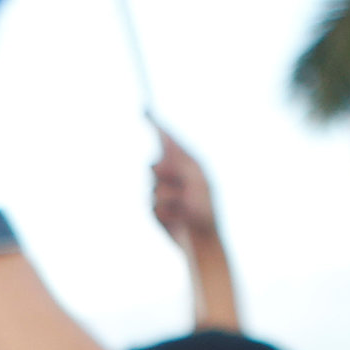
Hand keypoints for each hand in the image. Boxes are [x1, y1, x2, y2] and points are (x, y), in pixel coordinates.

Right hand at [149, 129, 219, 253]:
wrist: (202, 240)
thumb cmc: (205, 209)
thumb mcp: (196, 181)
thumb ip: (177, 166)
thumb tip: (151, 163)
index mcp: (186, 162)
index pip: (168, 140)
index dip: (155, 124)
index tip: (144, 109)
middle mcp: (172, 174)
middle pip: (156, 165)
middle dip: (169, 176)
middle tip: (186, 190)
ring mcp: (160, 191)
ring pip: (154, 187)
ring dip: (172, 198)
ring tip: (184, 208)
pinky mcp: (154, 208)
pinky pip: (152, 205)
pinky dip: (168, 212)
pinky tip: (177, 219)